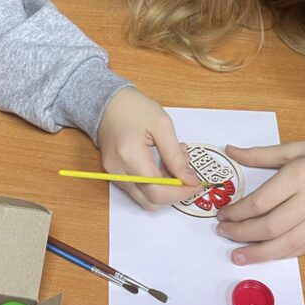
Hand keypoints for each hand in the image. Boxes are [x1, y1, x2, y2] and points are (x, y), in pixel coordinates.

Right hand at [97, 88, 202, 209]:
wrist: (108, 103)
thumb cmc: (135, 108)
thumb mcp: (162, 126)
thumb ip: (175, 156)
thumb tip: (190, 180)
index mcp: (129, 155)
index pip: (157, 190)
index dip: (180, 192)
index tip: (196, 184)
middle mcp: (118, 171)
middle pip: (151, 201)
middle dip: (175, 193)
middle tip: (189, 173)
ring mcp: (114, 175)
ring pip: (145, 199)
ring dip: (166, 189)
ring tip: (176, 162)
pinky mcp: (114, 175)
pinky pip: (139, 189)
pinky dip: (155, 184)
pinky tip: (164, 163)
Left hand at [215, 132, 304, 263]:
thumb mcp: (297, 147)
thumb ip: (261, 154)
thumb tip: (230, 151)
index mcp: (299, 176)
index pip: (260, 202)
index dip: (237, 213)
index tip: (222, 216)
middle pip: (270, 226)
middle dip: (242, 233)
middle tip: (223, 234)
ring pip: (286, 244)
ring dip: (259, 252)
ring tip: (238, 255)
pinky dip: (283, 254)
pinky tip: (267, 255)